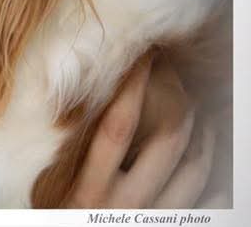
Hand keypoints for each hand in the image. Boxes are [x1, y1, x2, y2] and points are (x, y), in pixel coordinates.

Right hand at [65, 52, 215, 207]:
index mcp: (89, 193)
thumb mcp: (46, 196)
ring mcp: (155, 220)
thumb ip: (60, 158)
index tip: (141, 54)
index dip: (133, 86)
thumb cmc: (58, 219)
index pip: (118, 127)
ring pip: (197, 168)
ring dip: (204, 133)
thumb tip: (65, 108)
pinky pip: (213, 203)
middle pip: (168, 141)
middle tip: (174, 73)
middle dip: (178, 98)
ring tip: (199, 110)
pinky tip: (210, 156)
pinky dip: (218, 177)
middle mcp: (127, 207)